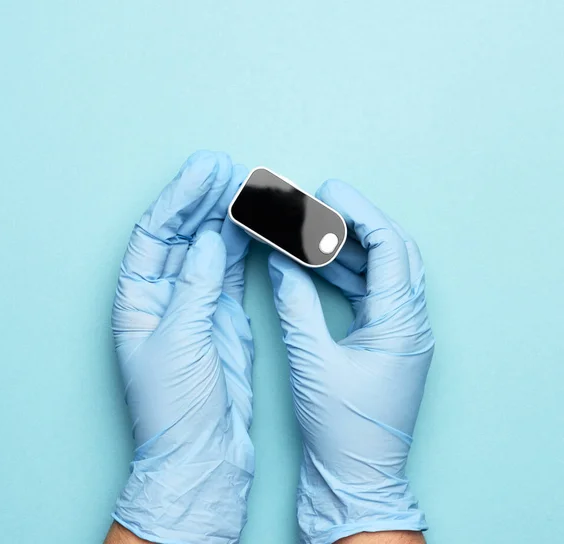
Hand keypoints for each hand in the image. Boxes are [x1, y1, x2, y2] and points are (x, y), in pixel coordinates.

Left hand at [111, 151, 253, 542]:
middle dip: (204, 199)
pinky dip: (245, 246)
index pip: (155, 234)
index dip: (178, 199)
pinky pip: (234, 270)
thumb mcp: (180, 343)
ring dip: (227, 217)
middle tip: (229, 167)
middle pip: (184, 234)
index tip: (204, 170)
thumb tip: (210, 240)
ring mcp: (197, 303)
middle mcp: (165, 295)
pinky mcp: (225, 314)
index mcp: (138, 299)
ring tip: (246, 185)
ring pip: (212, 248)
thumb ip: (197, 288)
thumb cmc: (176, 407)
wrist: (203, 450)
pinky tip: (254, 223)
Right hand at [268, 179, 433, 543]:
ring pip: (382, 272)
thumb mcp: (312, 361)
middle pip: (392, 252)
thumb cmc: (341, 429)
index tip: (327, 193)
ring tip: (313, 231)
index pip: (390, 246)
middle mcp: (409, 322)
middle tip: (321, 205)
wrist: (356, 477)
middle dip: (357, 223)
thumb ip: (295, 303)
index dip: (359, 213)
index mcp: (401, 323)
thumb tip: (280, 260)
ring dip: (350, 249)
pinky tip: (318, 266)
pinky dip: (346, 275)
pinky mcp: (386, 342)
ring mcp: (400, 332)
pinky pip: (371, 294)